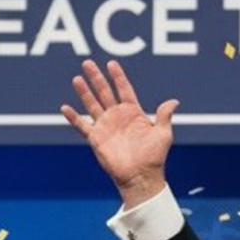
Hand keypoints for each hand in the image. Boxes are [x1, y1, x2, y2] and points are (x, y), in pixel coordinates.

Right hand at [61, 60, 177, 206]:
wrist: (141, 177)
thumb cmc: (154, 157)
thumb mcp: (162, 134)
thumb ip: (164, 116)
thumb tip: (174, 101)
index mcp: (133, 113)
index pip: (124, 90)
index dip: (118, 77)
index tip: (111, 63)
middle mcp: (117, 117)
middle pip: (104, 92)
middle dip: (96, 78)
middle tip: (88, 63)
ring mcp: (105, 126)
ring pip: (92, 105)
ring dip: (84, 92)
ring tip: (77, 78)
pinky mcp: (96, 138)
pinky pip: (82, 126)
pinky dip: (73, 117)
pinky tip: (65, 107)